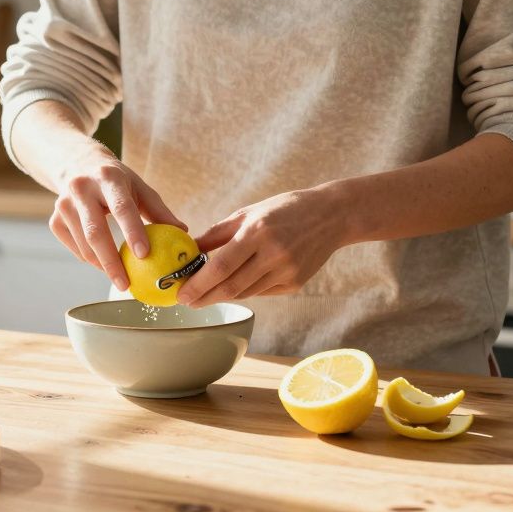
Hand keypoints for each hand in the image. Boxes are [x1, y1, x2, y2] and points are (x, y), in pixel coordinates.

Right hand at [49, 149, 185, 290]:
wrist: (76, 164)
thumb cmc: (116, 181)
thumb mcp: (138, 187)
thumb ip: (159, 211)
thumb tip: (182, 233)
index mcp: (108, 177)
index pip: (122, 207)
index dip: (133, 231)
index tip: (144, 255)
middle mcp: (82, 189)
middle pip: (96, 232)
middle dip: (112, 262)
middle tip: (126, 285)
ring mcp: (63, 205)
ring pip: (84, 245)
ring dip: (102, 265)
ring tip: (120, 277)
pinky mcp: (54, 220)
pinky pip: (74, 248)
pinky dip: (90, 259)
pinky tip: (103, 263)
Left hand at [176, 186, 348, 307]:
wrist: (331, 216)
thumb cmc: (284, 210)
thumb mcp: (248, 213)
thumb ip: (217, 234)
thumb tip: (189, 251)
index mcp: (257, 232)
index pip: (221, 266)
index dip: (198, 284)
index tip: (181, 294)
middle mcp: (273, 254)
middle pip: (231, 287)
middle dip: (205, 297)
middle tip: (187, 301)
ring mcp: (287, 272)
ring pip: (245, 293)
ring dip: (222, 295)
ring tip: (206, 293)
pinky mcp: (295, 283)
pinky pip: (261, 292)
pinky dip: (244, 291)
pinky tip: (234, 286)